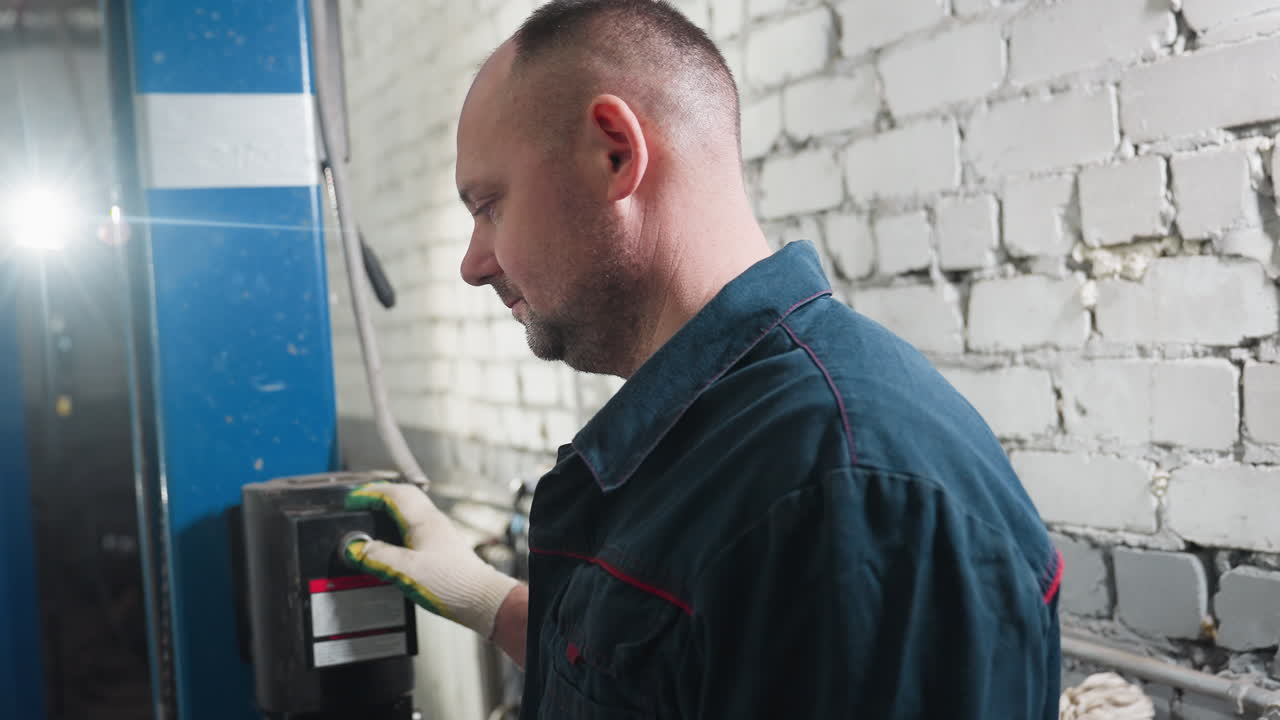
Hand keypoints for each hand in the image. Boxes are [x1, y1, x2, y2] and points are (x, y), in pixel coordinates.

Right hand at [343, 482, 519, 639]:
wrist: (481, 599)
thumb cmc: (451, 583)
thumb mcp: (406, 571)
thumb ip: (378, 557)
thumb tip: (355, 548)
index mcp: (424, 521)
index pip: (394, 494)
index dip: (370, 494)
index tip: (352, 500)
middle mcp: (434, 522)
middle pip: (404, 497)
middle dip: (380, 496)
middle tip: (360, 502)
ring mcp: (440, 534)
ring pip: (412, 511)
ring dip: (391, 509)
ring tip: (373, 518)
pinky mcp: (442, 548)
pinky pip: (417, 526)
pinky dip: (400, 526)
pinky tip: (395, 541)